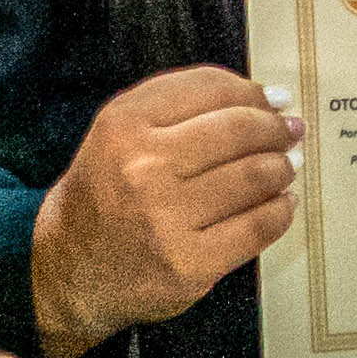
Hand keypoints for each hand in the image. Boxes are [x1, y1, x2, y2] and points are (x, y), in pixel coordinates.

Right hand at [29, 67, 298, 357]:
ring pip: (255, 176)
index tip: (273, 100)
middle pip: (240, 130)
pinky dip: (281, 211)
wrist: (67, 269)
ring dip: (282, 168)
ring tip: (285, 167)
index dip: (252, 92)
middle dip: (275, 129)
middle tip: (289, 133)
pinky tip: (281, 204)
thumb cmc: (106, 193)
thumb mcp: (120, 132)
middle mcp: (142, 168)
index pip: (210, 89)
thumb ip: (182, 106)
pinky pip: (258, 226)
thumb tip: (270, 99)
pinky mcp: (188, 264)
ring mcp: (165, 219)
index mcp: (124, 125)